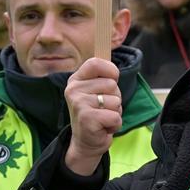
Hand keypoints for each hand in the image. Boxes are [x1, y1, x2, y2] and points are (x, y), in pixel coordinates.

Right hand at [64, 57, 122, 175]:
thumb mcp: (96, 91)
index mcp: (76, 80)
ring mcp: (79, 104)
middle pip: (111, 84)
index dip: (111, 70)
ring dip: (115, 112)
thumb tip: (111, 47)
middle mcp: (74, 90)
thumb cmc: (96, 114)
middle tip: (103, 108)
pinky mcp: (87, 119)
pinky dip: (115, 124)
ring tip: (103, 118)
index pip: (95, 63)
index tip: (113, 79)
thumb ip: (103, 76)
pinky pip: (115, 116)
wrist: (85, 143)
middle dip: (115, 98)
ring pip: (115, 101)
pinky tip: (104, 127)